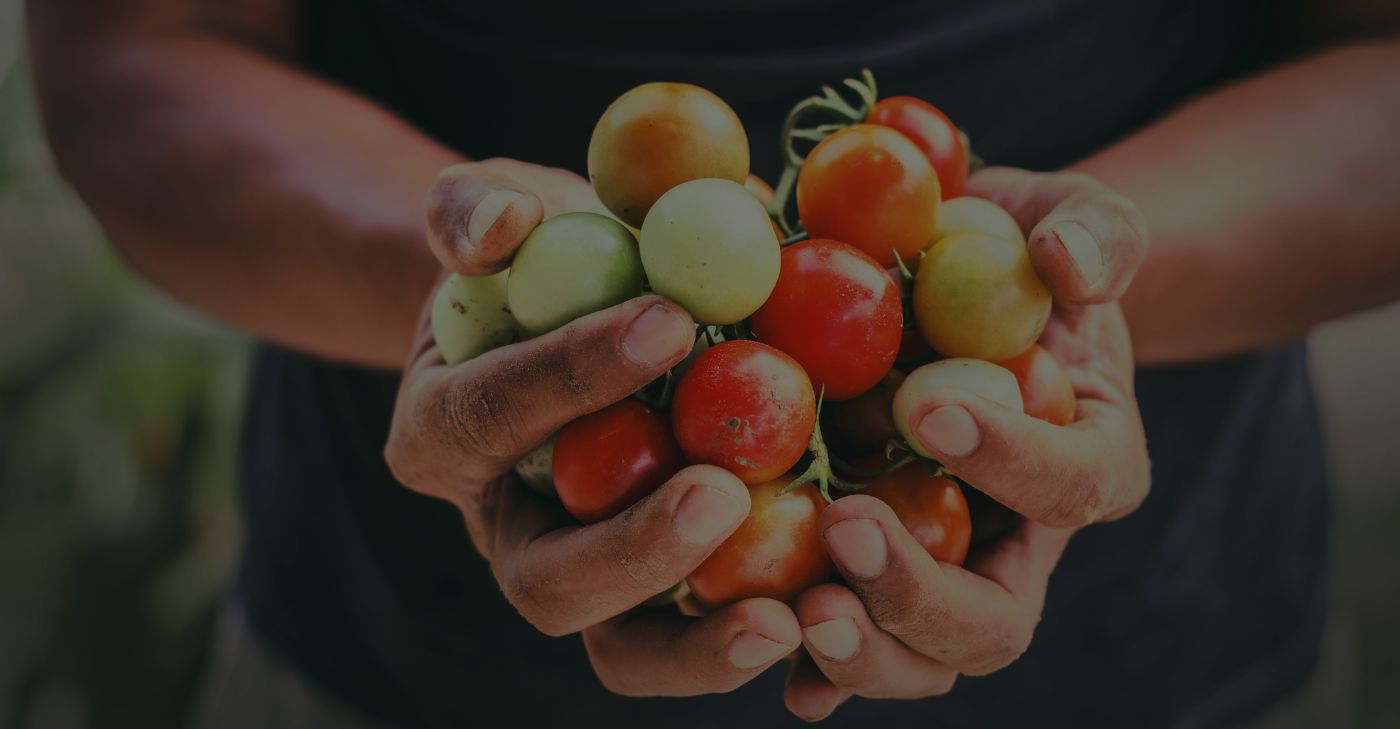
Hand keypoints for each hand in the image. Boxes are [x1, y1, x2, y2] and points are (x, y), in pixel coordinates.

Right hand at [386, 159, 802, 697]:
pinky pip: (702, 639)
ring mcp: (588, 575)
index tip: (670, 322)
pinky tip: (833, 607)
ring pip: (624, 649)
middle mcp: (509, 530)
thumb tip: (506, 224)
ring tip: (786, 614)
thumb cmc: (535, 261)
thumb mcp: (493, 209)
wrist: (573, 319)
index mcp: (444, 437)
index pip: (494, 414)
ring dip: (702, 643)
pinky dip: (759, 636)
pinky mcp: (664, 595)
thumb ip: (474, 209)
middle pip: (548, 582)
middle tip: (720, 494)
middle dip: (632, 550)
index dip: (572, 375)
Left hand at [783, 168, 1151, 719]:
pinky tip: (764, 653)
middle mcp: (1014, 539)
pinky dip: (809, 666)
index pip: (1071, 484)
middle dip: (920, 593)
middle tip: (847, 529)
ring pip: (919, 656)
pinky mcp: (863, 567)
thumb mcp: (1072, 215)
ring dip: (862, 649)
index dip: (1012, 459)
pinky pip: (844, 636)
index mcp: (1085, 460)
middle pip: (993, 619)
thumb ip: (1096, 231)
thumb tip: (1065, 262)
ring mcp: (936, 566)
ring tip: (795, 613)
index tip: (933, 408)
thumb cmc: (1018, 249)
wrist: (953, 286)